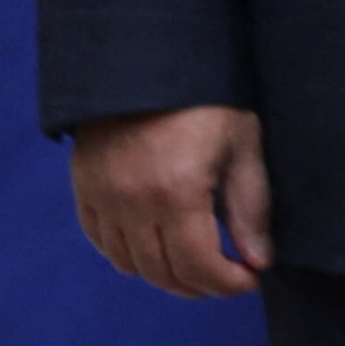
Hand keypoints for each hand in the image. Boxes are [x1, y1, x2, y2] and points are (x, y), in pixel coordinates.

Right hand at [70, 103, 273, 298]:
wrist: (148, 59)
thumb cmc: (207, 98)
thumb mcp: (242, 144)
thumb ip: (250, 207)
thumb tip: (258, 261)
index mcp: (176, 191)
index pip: (198, 265)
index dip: (227, 283)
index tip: (249, 281)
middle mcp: (132, 202)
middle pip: (164, 272)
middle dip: (201, 285)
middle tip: (227, 279)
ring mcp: (102, 198)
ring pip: (131, 265)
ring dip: (166, 276)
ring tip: (196, 268)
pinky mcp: (85, 188)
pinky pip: (104, 243)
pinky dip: (131, 257)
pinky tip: (157, 249)